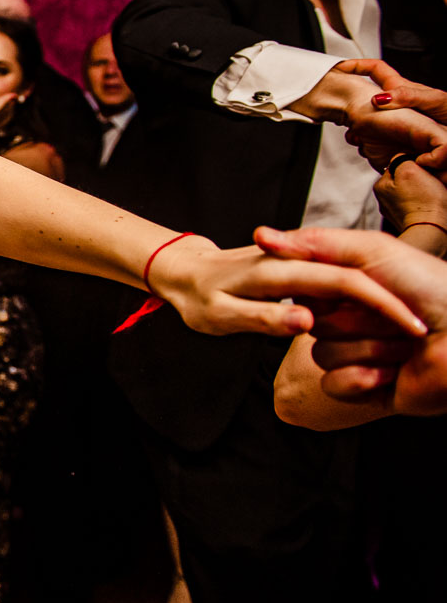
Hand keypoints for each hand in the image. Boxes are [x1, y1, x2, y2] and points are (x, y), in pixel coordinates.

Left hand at [148, 233, 425, 338]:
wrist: (183, 272)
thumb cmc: (198, 297)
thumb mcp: (222, 315)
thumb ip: (264, 317)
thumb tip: (306, 321)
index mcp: (280, 270)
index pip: (346, 282)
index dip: (382, 305)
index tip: (415, 329)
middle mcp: (295, 261)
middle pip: (360, 279)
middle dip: (393, 308)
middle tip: (420, 340)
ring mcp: (299, 263)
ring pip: (352, 286)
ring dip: (377, 312)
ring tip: (400, 341)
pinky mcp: (300, 271)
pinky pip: (338, 290)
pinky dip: (358, 308)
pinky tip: (369, 329)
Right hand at [256, 226, 446, 415]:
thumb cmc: (432, 289)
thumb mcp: (373, 252)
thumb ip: (316, 243)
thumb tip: (260, 236)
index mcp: (353, 288)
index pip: (303, 290)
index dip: (324, 290)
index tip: (354, 287)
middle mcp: (353, 320)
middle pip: (309, 323)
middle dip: (353, 321)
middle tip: (394, 319)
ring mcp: (359, 354)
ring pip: (321, 354)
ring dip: (367, 350)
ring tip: (404, 348)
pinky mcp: (364, 387)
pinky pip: (334, 384)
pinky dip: (362, 379)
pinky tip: (393, 374)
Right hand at [329, 60, 446, 169]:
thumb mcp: (434, 100)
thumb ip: (406, 96)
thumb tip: (377, 99)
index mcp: (401, 89)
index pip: (375, 70)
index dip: (357, 65)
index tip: (340, 68)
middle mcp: (396, 104)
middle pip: (364, 98)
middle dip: (350, 105)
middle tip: (340, 114)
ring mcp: (395, 120)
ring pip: (367, 121)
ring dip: (357, 128)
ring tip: (354, 137)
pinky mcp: (397, 136)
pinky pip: (376, 139)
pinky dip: (369, 143)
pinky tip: (369, 149)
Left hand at [374, 159, 446, 232]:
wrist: (433, 231)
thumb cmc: (423, 201)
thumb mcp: (410, 171)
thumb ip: (401, 160)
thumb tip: (401, 158)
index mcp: (380, 186)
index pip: (397, 166)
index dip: (415, 166)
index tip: (424, 172)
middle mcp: (384, 200)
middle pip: (405, 180)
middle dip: (419, 179)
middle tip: (430, 184)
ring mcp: (395, 212)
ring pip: (413, 192)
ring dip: (424, 191)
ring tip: (432, 196)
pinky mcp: (408, 221)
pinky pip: (418, 206)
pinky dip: (425, 204)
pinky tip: (432, 206)